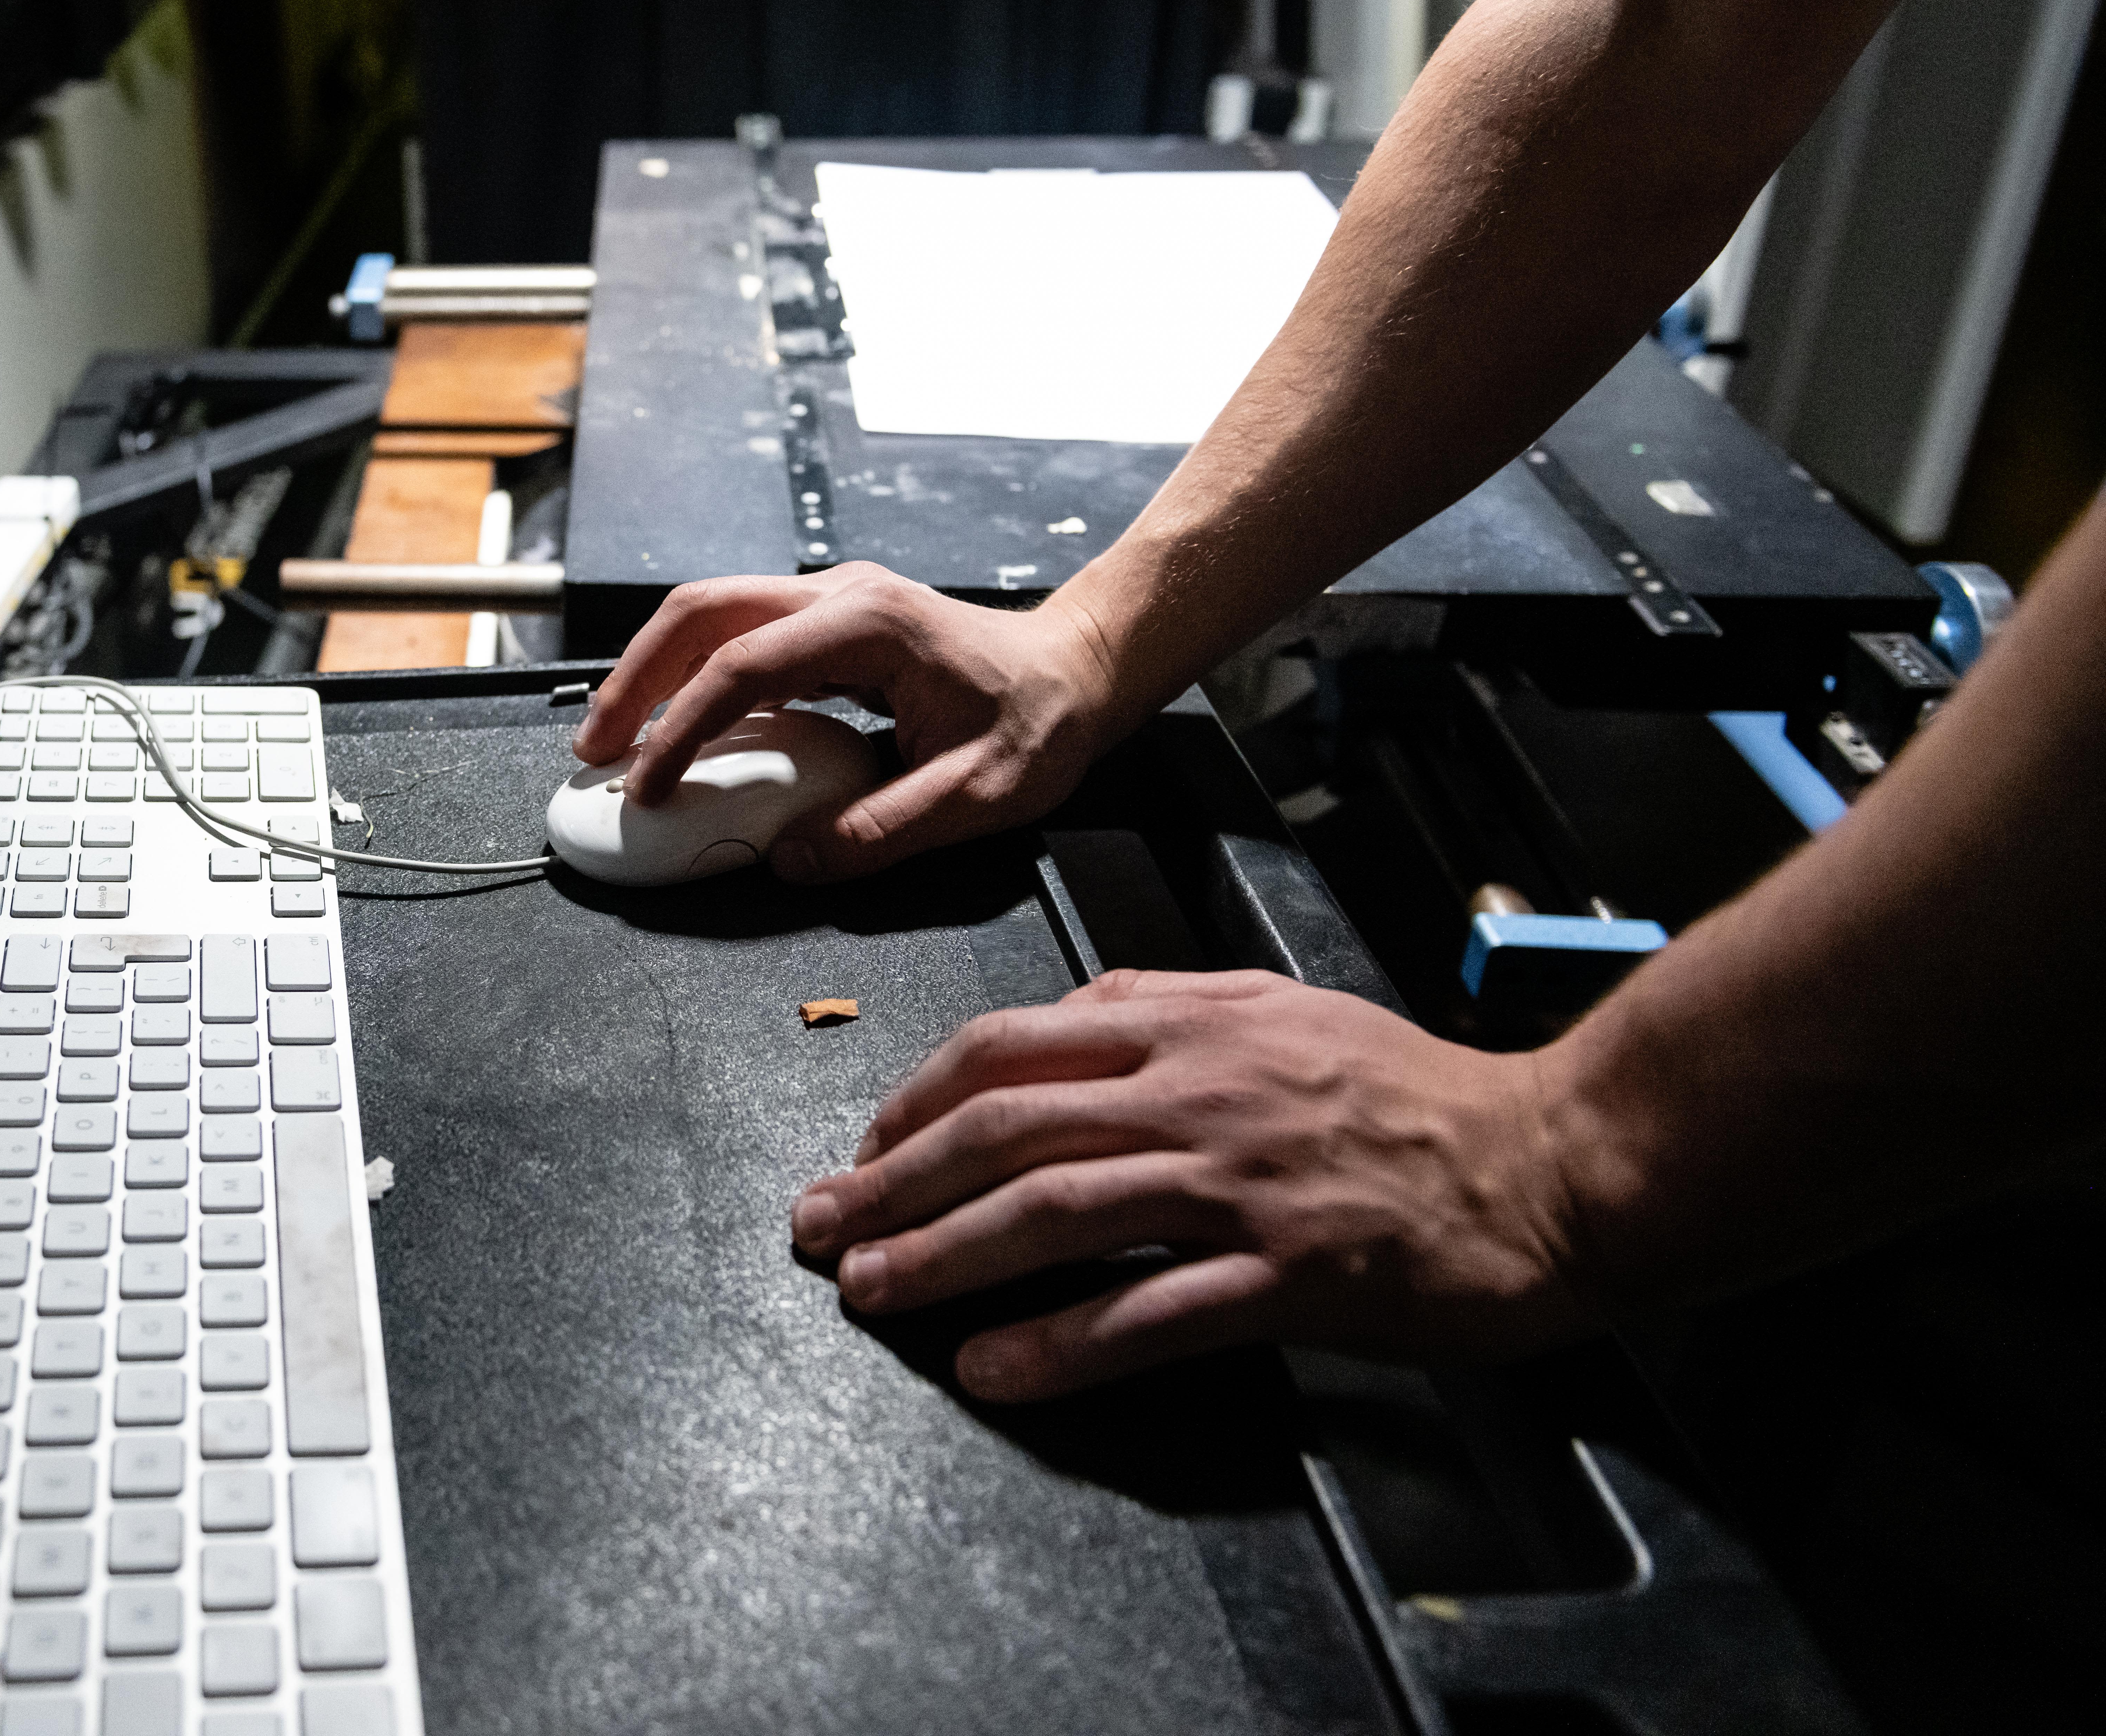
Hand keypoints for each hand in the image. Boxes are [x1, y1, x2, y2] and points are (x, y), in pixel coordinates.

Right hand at [571, 563, 1134, 882]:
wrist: (1078, 671)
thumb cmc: (1039, 723)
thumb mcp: (979, 795)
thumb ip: (884, 831)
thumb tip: (791, 862)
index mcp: (870, 625)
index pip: (742, 669)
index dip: (682, 731)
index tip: (650, 791)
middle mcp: (838, 595)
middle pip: (700, 613)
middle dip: (635, 680)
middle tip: (594, 753)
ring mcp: (828, 601)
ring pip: (708, 616)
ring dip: (652, 673)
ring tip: (615, 742)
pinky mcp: (826, 624)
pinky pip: (737, 638)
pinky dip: (689, 677)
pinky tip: (672, 729)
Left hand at [787, 970, 1593, 1399]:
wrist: (1548, 1160)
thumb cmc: (1416, 1094)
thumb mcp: (1280, 1008)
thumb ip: (1168, 1001)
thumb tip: (1069, 1013)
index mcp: (1191, 1027)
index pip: (1010, 1050)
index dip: (916, 1100)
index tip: (866, 1148)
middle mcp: (1199, 1095)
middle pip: (1005, 1132)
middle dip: (892, 1182)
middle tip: (821, 1227)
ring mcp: (1240, 1187)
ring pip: (1053, 1216)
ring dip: (945, 1258)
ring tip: (872, 1292)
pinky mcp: (1288, 1276)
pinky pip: (1146, 1313)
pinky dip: (1057, 1346)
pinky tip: (992, 1369)